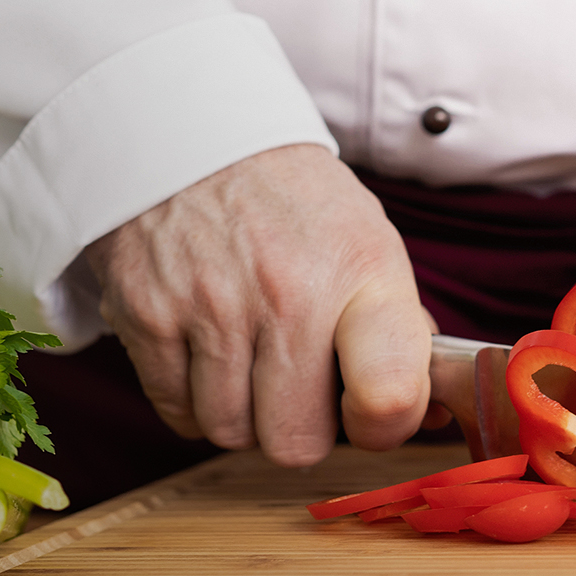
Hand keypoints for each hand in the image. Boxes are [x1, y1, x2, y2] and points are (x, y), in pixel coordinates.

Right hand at [83, 144, 432, 465]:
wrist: (190, 131)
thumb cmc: (292, 203)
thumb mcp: (366, 241)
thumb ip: (397, 329)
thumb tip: (427, 414)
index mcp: (359, 271)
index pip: (387, 398)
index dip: (382, 427)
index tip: (367, 411)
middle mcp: (287, 292)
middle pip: (296, 443)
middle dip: (298, 426)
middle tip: (295, 383)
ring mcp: (211, 306)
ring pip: (231, 433)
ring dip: (241, 412)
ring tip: (246, 356)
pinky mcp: (147, 315)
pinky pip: (178, 413)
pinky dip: (193, 399)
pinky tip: (205, 352)